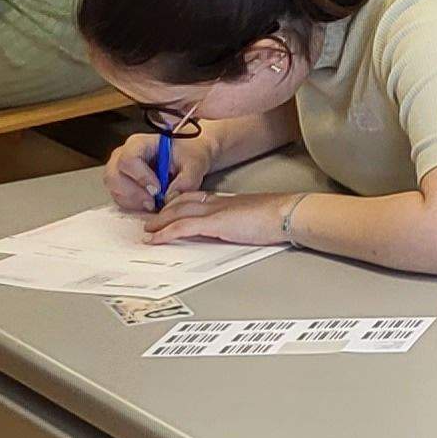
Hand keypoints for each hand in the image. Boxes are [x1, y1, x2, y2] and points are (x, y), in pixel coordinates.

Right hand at [104, 133, 212, 213]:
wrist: (188, 157)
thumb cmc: (188, 154)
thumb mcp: (195, 163)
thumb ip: (187, 179)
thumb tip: (170, 197)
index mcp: (139, 143)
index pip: (129, 159)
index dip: (141, 177)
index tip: (157, 189)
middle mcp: (123, 155)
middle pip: (114, 176)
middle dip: (134, 194)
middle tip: (153, 203)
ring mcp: (119, 170)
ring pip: (114, 189)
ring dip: (133, 202)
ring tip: (154, 204)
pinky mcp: (120, 184)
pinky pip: (119, 198)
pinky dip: (133, 205)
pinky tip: (150, 204)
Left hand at [141, 191, 294, 247]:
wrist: (288, 213)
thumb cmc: (281, 217)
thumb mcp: (257, 217)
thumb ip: (243, 221)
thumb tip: (239, 229)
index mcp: (229, 201)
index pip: (197, 198)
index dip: (180, 203)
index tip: (170, 209)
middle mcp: (218, 202)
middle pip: (182, 203)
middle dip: (164, 211)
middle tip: (151, 220)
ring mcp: (214, 211)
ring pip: (177, 213)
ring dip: (159, 221)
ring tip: (148, 229)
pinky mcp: (214, 223)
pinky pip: (182, 227)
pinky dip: (165, 232)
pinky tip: (155, 238)